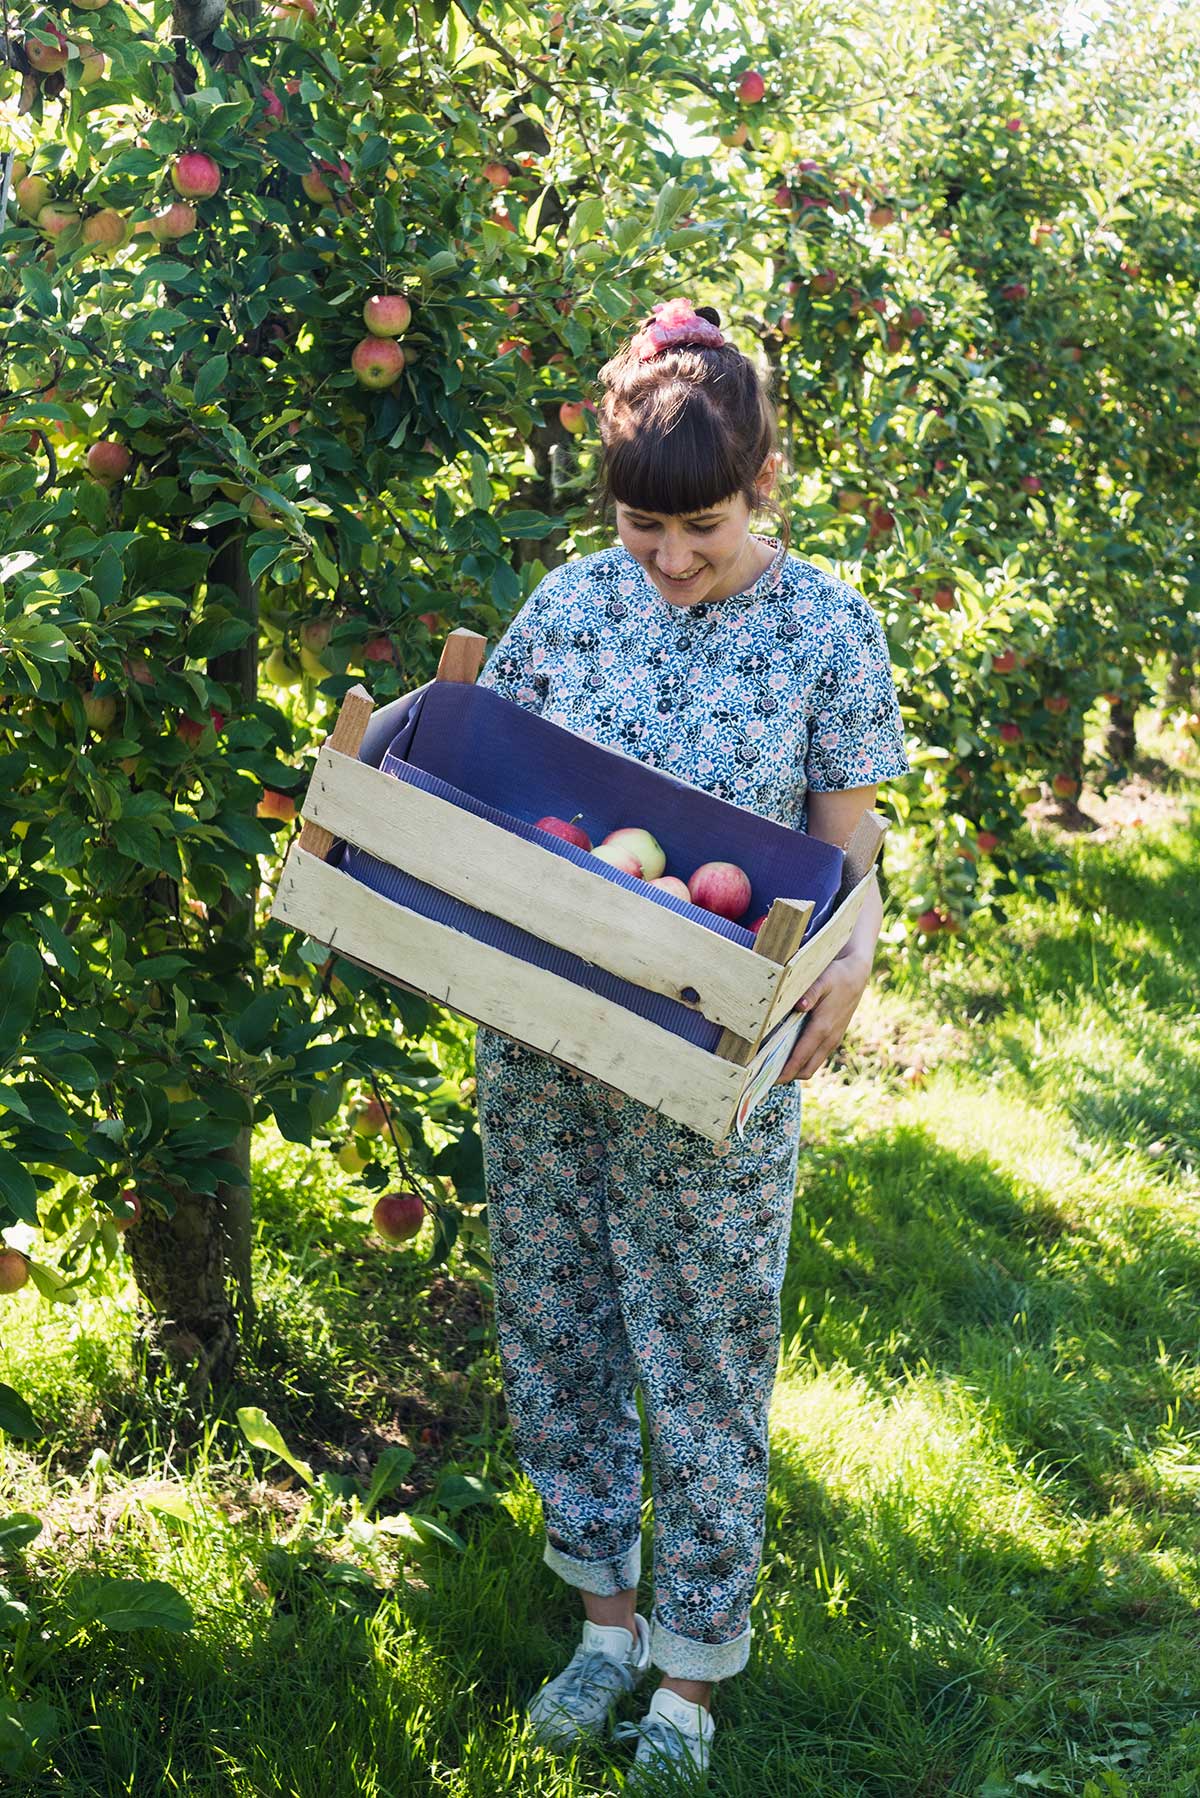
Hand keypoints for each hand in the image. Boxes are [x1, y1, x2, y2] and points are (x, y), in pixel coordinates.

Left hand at [774, 956, 870, 1083]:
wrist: (857, 974)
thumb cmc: (836, 976)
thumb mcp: (822, 979)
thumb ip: (810, 992)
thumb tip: (800, 1006)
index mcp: (822, 1028)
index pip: (800, 1059)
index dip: (784, 1072)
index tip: (765, 1080)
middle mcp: (828, 1039)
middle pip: (805, 1070)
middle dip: (786, 1077)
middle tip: (762, 1078)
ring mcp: (832, 1040)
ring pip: (811, 1066)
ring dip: (794, 1071)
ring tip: (770, 1069)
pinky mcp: (833, 1037)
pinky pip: (815, 1058)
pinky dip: (801, 1062)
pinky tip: (785, 1055)